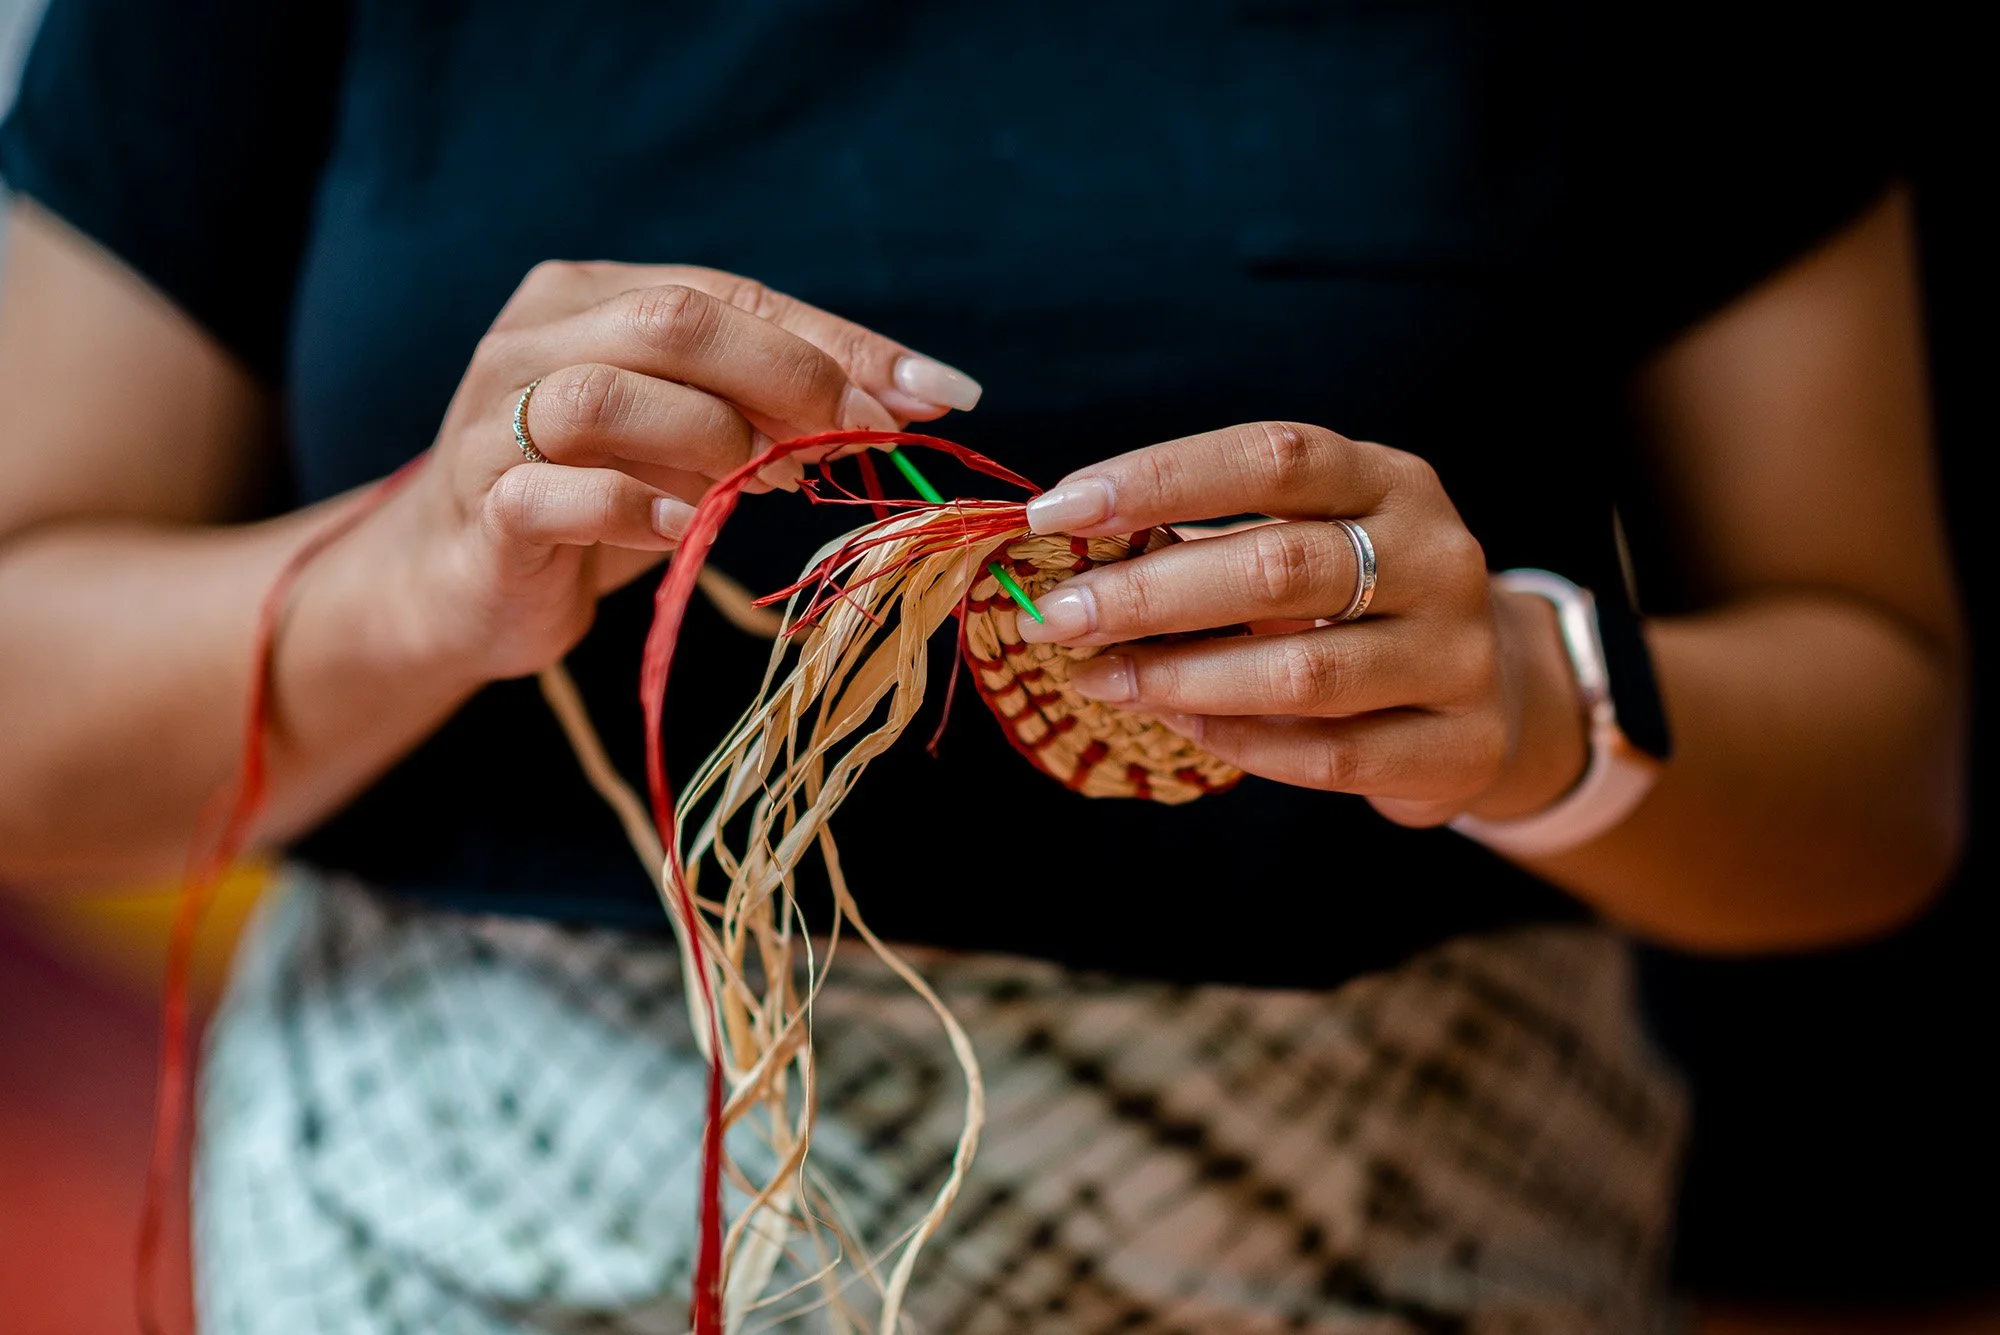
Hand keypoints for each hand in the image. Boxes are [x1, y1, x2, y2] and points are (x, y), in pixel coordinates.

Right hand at [351, 262, 982, 680]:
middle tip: (856, 443)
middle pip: (674, 324)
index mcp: (589, 295)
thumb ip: (780, 406)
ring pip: (607, 396)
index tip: (933, 394)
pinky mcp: (482, 506)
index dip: (839, 343)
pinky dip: (641, 512)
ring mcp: (495, 420)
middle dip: (790, 380)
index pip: (732, 294)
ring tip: (758, 490)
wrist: (464, 581)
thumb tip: (916, 397)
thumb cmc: (599, 495)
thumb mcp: (696, 435)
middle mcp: (533, 338)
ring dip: (711, 443)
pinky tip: (688, 532)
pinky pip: (560, 494)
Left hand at [1014, 422, 1587, 825]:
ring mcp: (1458, 654)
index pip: (1274, 456)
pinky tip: (1176, 727)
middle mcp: (1437, 556)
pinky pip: (1329, 754)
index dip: (1161, 477)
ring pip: (1303, 670)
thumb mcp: (1310, 542)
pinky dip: (1240, 743)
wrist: (1496, 698)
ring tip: (1098, 678)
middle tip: (1059, 615)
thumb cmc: (1364, 605)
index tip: (1059, 510)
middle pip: (1281, 565)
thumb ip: (1212, 542)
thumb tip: (1068, 549)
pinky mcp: (1459, 745)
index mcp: (1390, 482)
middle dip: (1150, 593)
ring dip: (1180, 677)